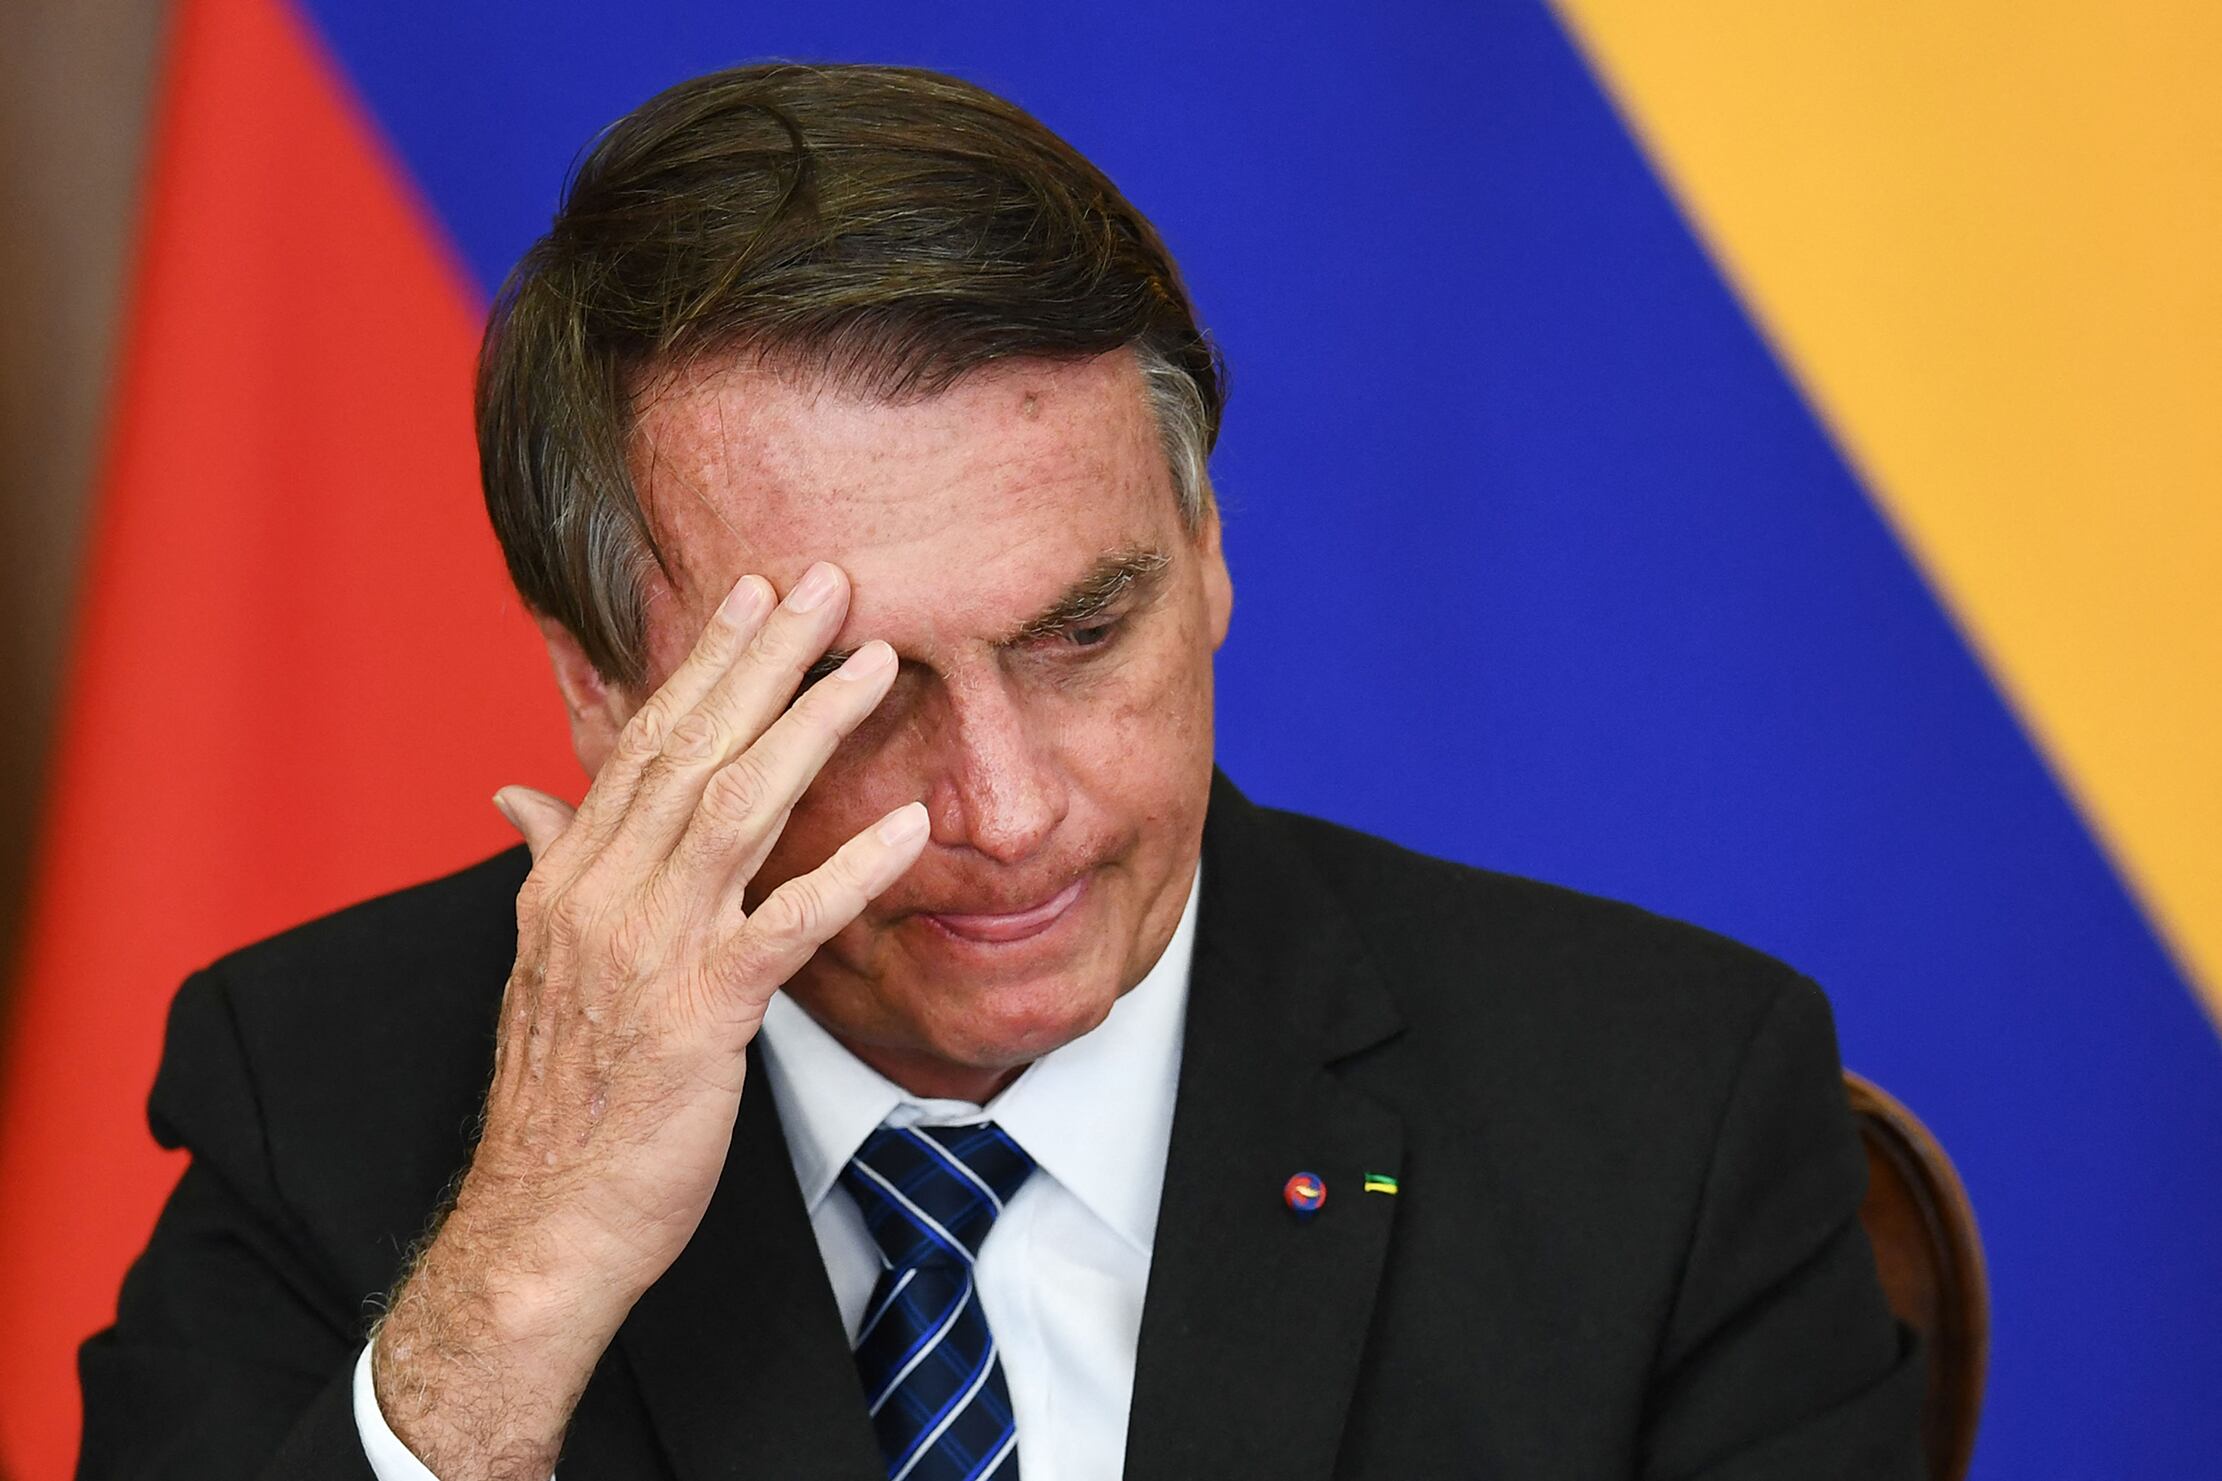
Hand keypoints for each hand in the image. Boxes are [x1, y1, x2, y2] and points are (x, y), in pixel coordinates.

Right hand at [372, 563, 922, 1479]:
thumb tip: (522, 793)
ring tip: (874, 663)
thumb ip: (548, 863)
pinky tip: (908, 822)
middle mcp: (601, 895)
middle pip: (690, 749)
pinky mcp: (700, 1014)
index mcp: (568, 878)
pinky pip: (785, 924)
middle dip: (760, 659)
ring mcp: (648, 950)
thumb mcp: (542, 964)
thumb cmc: (563, 1094)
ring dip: (810, 727)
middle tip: (822, 582)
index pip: (639, 743)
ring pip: (736, 808)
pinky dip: (848, 868)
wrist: (542, 1220)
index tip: (749, 595)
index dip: (699, 664)